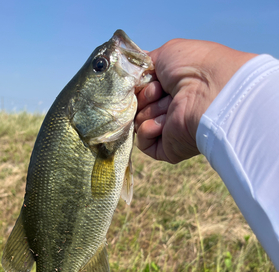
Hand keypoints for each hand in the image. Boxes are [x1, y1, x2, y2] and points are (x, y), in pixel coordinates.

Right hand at [135, 39, 255, 163]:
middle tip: (160, 91)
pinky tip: (164, 123)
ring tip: (169, 106)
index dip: (140, 84)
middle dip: (145, 97)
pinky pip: (142, 142)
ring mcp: (169, 130)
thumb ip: (144, 65)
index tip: (149, 78)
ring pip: (138, 121)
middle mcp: (172, 109)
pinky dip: (148, 129)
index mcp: (173, 88)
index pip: (141, 90)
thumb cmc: (193, 67)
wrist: (209, 92)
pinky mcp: (166, 149)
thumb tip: (131, 74)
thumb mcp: (165, 53)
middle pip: (138, 106)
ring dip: (150, 110)